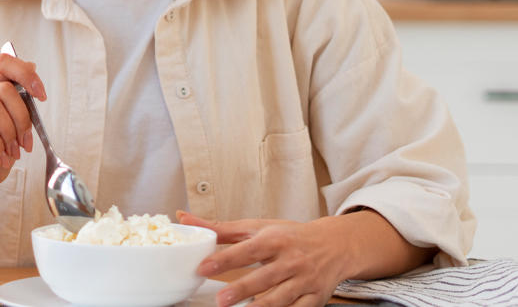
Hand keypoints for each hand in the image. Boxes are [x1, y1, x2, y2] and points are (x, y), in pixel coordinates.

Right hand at [0, 51, 48, 213]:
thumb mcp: (11, 137)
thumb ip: (20, 112)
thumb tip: (34, 85)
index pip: (4, 63)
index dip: (26, 73)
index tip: (41, 95)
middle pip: (3, 89)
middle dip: (22, 118)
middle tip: (24, 144)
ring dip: (8, 132)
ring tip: (11, 153)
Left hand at [179, 212, 351, 306]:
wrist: (334, 245)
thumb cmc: (289, 236)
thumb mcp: (257, 228)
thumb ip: (220, 228)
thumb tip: (183, 218)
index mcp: (274, 240)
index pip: (247, 250)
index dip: (225, 259)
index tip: (204, 267)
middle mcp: (291, 260)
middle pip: (264, 276)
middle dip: (242, 288)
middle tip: (220, 299)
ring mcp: (304, 280)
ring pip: (282, 297)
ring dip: (262, 306)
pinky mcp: (315, 298)